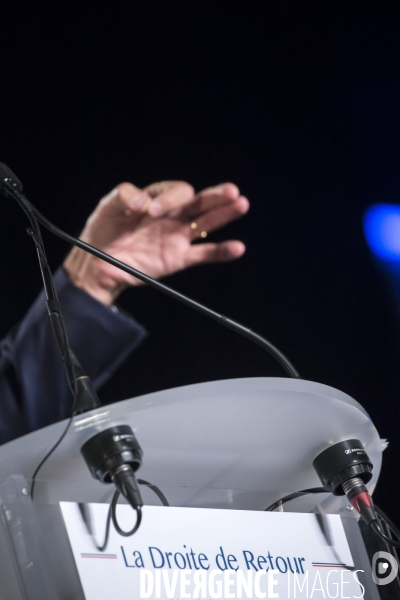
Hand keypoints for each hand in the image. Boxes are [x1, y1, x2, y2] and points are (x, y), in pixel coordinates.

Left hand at [63, 180, 248, 304]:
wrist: (96, 263)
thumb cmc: (101, 232)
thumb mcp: (106, 207)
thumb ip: (124, 196)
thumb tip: (143, 200)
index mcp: (156, 199)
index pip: (175, 191)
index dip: (169, 199)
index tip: (152, 211)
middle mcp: (171, 216)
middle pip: (199, 202)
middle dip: (215, 196)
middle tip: (230, 191)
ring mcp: (177, 237)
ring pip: (206, 223)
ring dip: (224, 214)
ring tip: (241, 204)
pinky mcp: (178, 258)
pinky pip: (203, 254)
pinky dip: (221, 251)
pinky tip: (237, 247)